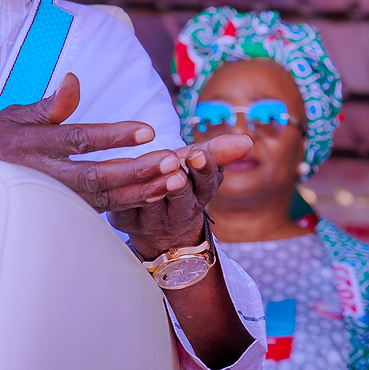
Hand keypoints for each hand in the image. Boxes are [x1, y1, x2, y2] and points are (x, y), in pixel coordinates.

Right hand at [0, 73, 182, 211]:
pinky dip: (132, 202)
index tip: (147, 130)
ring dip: (143, 189)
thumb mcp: (15, 116)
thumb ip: (51, 105)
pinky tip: (159, 192)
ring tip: (176, 178)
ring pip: (104, 198)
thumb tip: (74, 80)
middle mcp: (46, 174)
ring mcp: (55, 198)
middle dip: (137, 169)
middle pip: (97, 175)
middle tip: (171, 160)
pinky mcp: (64, 212)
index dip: (113, 135)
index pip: (79, 139)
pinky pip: (102, 209)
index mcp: (35, 144)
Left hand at [111, 135, 251, 257]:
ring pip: (151, 202)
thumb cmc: (182, 186)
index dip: (203, 169)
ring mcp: (150, 220)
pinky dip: (123, 192)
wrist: (159, 228)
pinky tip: (122, 176)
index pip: (206, 183)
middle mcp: (178, 213)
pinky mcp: (124, 221)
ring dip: (150, 185)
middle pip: (180, 196)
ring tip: (147, 173)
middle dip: (178, 180)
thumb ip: (219, 152)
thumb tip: (246, 141)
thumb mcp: (201, 167)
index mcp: (200, 196)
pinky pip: (123, 207)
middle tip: (174, 163)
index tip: (199, 155)